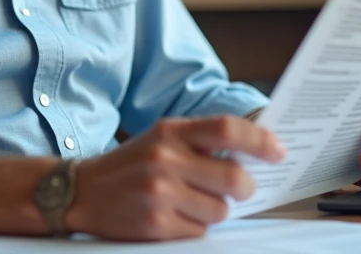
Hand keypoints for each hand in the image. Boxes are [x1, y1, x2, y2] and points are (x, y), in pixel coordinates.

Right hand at [65, 115, 284, 240]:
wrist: (81, 191)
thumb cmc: (131, 165)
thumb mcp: (161, 139)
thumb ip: (200, 141)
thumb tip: (255, 151)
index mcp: (170, 131)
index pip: (227, 128)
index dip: (259, 139)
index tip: (278, 150)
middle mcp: (165, 158)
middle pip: (234, 176)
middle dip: (245, 187)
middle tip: (241, 188)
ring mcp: (160, 192)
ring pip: (221, 209)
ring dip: (216, 210)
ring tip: (192, 202)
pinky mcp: (155, 224)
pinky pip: (200, 231)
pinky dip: (196, 227)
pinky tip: (174, 216)